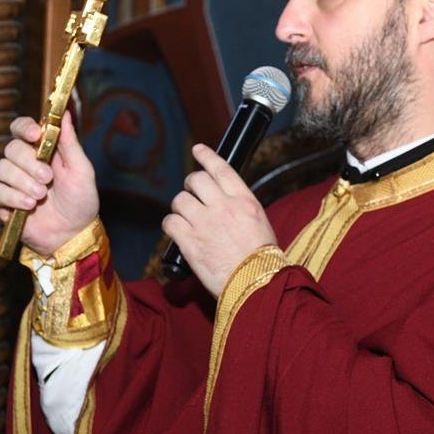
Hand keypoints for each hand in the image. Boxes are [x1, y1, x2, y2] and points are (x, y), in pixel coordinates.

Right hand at [0, 112, 98, 257]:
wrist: (74, 234)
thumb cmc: (81, 201)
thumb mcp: (82, 171)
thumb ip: (70, 143)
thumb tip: (65, 113)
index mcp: (42, 150)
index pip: (21, 128)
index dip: (24, 128)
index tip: (35, 135)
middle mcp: (24, 163)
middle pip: (11, 148)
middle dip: (29, 163)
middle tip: (48, 179)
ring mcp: (12, 183)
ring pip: (1, 169)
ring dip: (23, 182)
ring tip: (41, 196)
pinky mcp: (4, 203)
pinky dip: (12, 197)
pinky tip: (29, 206)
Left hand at [162, 143, 277, 298]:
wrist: (257, 284)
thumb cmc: (262, 260)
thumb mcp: (260, 223)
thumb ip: (241, 207)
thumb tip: (223, 200)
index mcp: (244, 200)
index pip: (221, 169)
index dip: (207, 156)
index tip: (198, 150)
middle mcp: (223, 207)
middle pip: (195, 180)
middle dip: (190, 185)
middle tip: (191, 195)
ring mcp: (204, 223)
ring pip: (180, 200)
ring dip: (180, 208)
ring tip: (187, 219)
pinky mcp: (190, 242)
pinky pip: (170, 222)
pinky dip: (171, 225)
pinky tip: (177, 232)